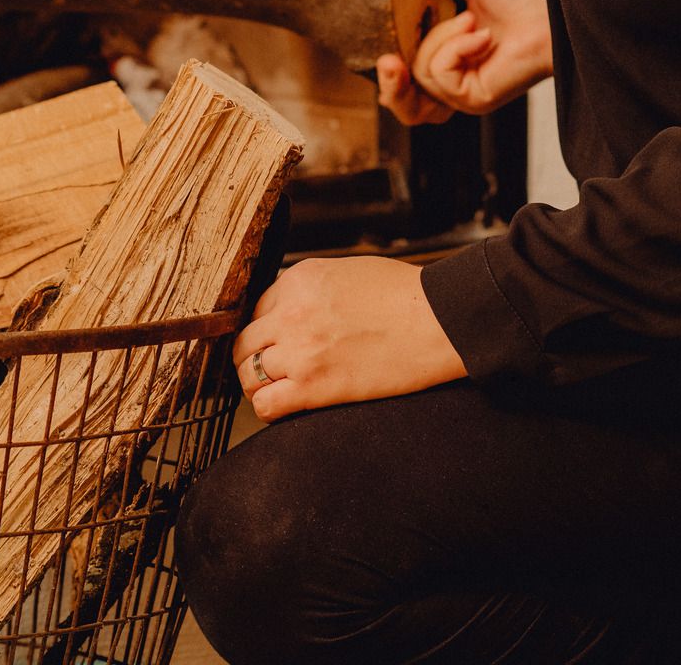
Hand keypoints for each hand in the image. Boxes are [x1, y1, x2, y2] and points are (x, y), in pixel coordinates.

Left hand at [232, 255, 466, 421]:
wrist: (436, 320)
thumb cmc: (403, 295)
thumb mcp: (346, 273)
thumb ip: (310, 290)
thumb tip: (290, 311)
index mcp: (299, 279)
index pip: (257, 309)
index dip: (266, 329)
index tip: (278, 342)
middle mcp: (291, 312)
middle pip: (244, 342)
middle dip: (255, 356)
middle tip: (274, 368)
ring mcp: (299, 350)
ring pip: (248, 375)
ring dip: (259, 383)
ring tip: (282, 388)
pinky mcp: (313, 387)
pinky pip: (265, 405)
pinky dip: (269, 408)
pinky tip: (287, 404)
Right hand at [376, 0, 551, 124]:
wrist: (551, 13)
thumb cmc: (522, 0)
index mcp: (451, 62)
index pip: (408, 83)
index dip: (389, 75)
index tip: (382, 53)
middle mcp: (456, 85)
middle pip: (406, 105)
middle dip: (390, 84)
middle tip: (387, 61)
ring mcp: (464, 95)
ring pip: (421, 73)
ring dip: (441, 38)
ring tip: (471, 21)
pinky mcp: (474, 100)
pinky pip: (440, 73)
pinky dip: (456, 46)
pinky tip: (481, 34)